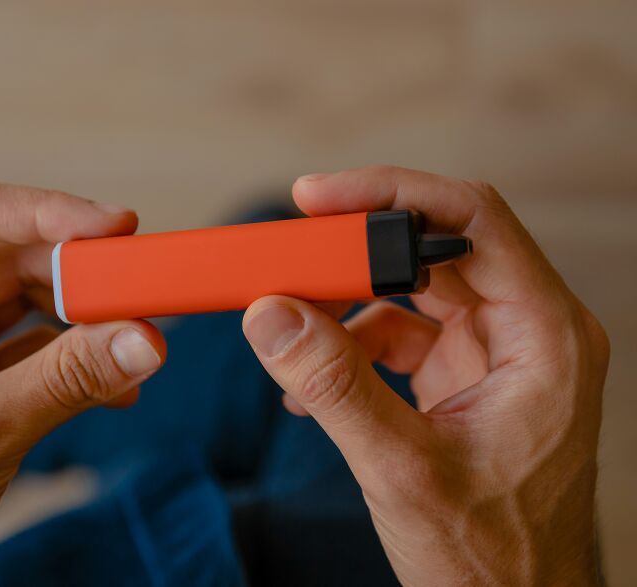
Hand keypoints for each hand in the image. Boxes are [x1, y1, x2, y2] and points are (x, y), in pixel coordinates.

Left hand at [0, 176, 166, 585]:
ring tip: (135, 342)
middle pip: (13, 257)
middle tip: (142, 289)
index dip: (46, 210)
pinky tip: (116, 385)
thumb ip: (67, 379)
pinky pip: (39, 348)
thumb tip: (146, 338)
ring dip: (88, 320)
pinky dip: (80, 360)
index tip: (115, 228)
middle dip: (81, 274)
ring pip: (32, 300)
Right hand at [242, 166, 608, 585]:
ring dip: (346, 302)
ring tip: (291, 325)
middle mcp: (526, 331)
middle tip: (289, 256)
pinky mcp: (465, 377)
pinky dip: (351, 346)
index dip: (392, 193)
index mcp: (543, 338)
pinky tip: (312, 380)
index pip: (471, 221)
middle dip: (354, 251)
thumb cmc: (491, 558)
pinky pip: (401, 334)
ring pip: (412, 290)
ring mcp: (495, 354)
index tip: (318, 198)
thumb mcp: (402, 469)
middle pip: (435, 249)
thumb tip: (272, 316)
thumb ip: (334, 386)